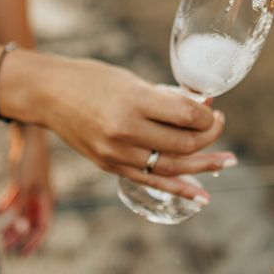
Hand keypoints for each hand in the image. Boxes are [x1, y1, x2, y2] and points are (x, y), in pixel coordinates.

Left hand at [0, 124, 53, 254]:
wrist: (27, 134)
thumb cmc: (29, 160)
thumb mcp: (24, 186)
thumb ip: (22, 208)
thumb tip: (21, 230)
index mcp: (48, 200)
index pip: (43, 228)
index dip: (33, 243)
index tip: (21, 254)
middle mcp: (41, 197)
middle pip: (31, 222)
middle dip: (18, 236)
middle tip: (4, 247)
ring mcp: (32, 189)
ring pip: (22, 212)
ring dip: (11, 223)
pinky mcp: (23, 181)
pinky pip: (16, 200)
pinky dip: (7, 206)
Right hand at [35, 56, 232, 205]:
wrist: (48, 95)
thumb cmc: (91, 79)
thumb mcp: (130, 79)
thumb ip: (165, 96)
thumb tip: (203, 105)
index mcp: (132, 100)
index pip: (186, 116)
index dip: (208, 116)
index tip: (212, 109)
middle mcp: (125, 130)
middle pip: (183, 144)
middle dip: (209, 136)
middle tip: (217, 125)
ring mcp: (117, 153)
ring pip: (172, 167)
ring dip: (204, 165)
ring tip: (225, 161)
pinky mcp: (111, 166)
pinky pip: (152, 181)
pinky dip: (180, 189)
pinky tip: (202, 194)